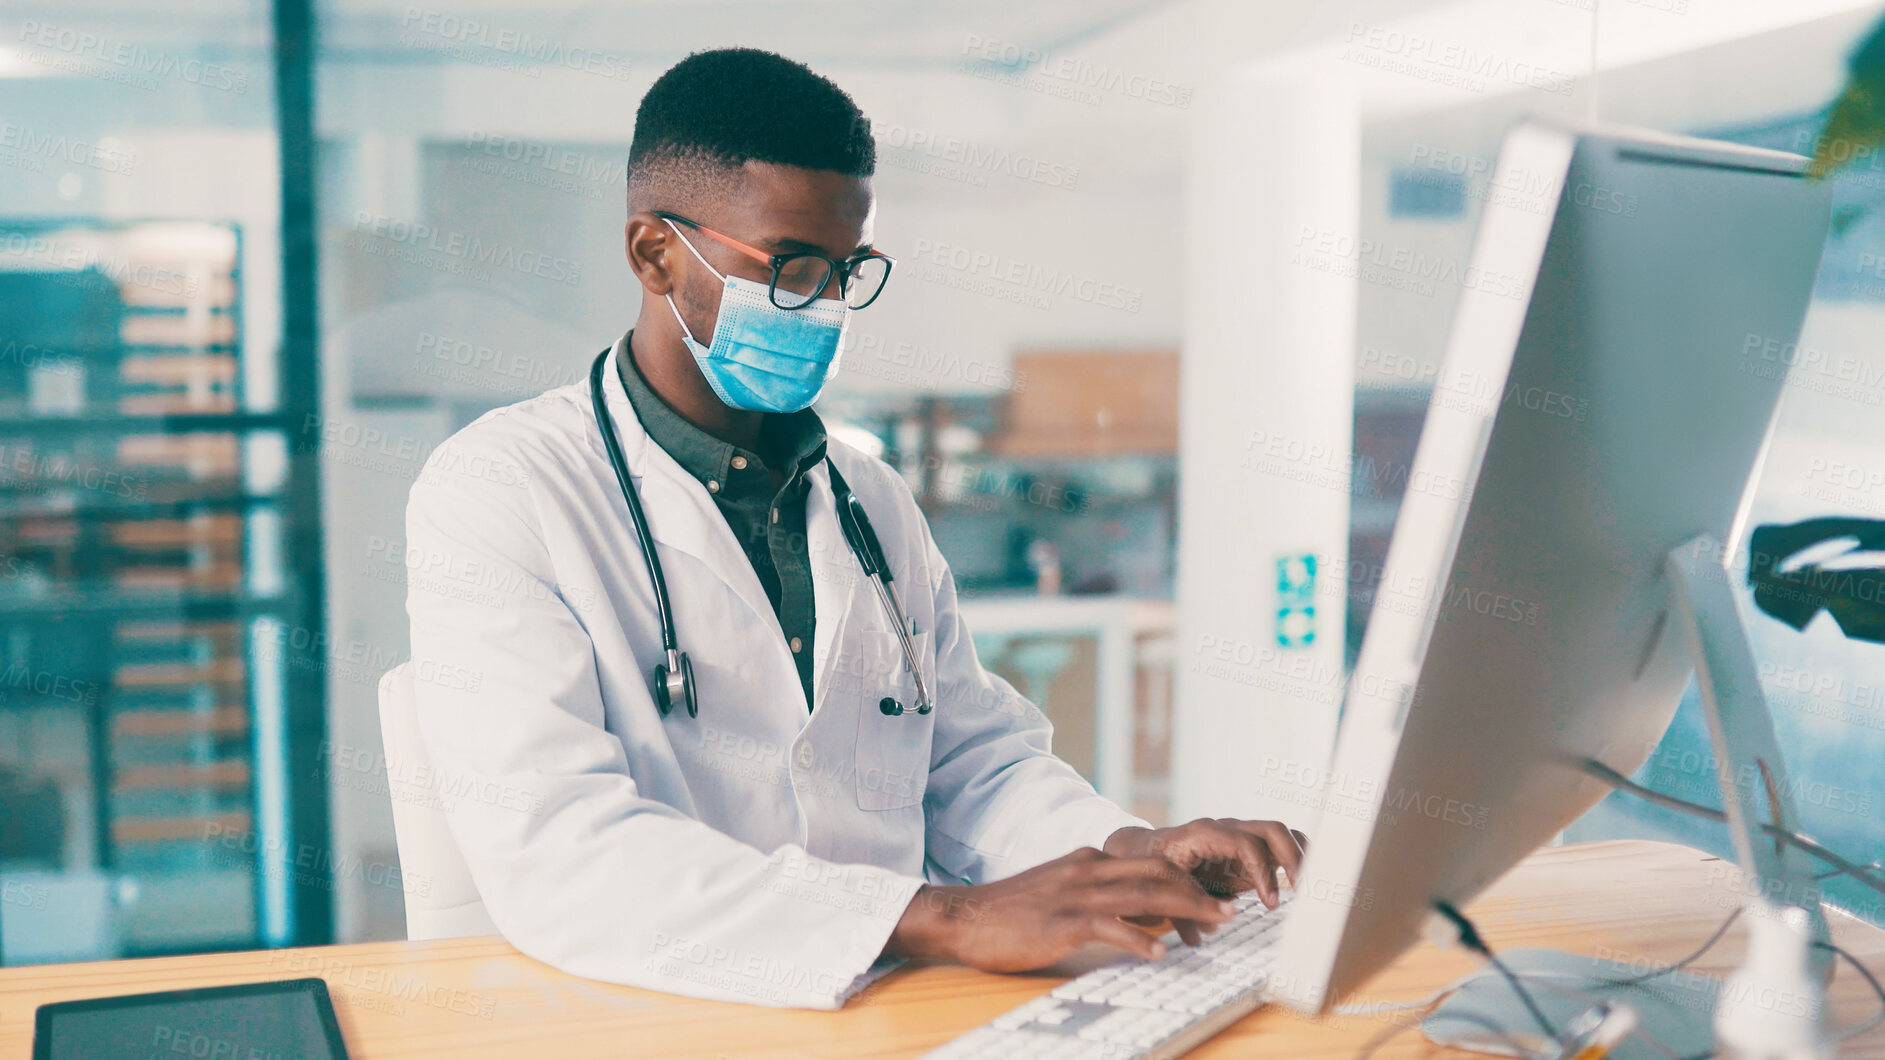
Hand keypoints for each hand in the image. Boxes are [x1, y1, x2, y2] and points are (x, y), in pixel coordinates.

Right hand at [883, 847, 1236, 971]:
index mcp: (1089, 861)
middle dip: (1198, 892)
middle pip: (1157, 873)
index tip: (1211, 896)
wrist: (965, 916)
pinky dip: (1138, 939)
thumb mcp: (1060, 892)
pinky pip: (1109, 927)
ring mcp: (1075, 893)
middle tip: (1228, 911)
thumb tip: (1143, 915)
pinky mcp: (1061, 920)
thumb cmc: (1011, 910)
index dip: (1186, 879)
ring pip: (1143, 896)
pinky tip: (1159, 952)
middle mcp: (1088, 869)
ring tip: (1213, 925)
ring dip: (1185, 910)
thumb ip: (1099, 897)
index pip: (1150, 862)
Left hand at [1103, 819, 1307, 945]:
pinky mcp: (1248, 848)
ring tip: (1313, 886)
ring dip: (1300, 856)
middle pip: (1271, 830)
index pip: (1246, 844)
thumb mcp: (1161, 886)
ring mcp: (1240, 835)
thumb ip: (1181, 909)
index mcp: (1205, 834)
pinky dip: (1296, 858)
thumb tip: (1205, 932)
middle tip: (1304, 890)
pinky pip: (1278, 845)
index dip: (1263, 873)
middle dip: (1292, 859)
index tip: (1271, 903)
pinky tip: (1306, 882)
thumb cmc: (1154, 867)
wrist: (1147, 850)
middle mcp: (1227, 828)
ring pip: (1280, 833)